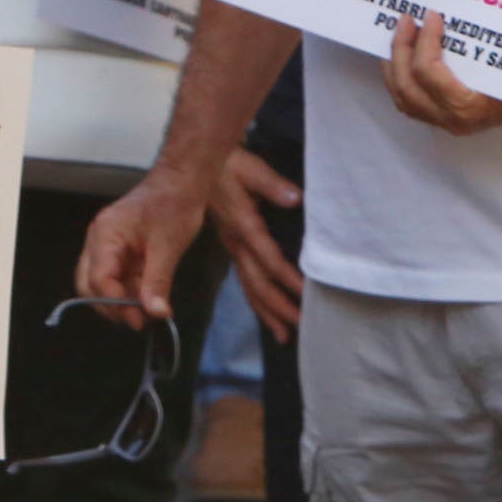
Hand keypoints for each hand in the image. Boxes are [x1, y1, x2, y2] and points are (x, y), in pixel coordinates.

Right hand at [76, 163, 209, 320]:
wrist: (181, 183)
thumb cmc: (172, 205)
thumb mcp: (167, 246)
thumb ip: (158, 281)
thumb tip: (155, 313)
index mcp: (105, 234)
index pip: (98, 278)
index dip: (115, 303)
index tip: (139, 321)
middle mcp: (99, 241)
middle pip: (89, 283)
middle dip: (110, 306)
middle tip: (138, 321)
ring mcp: (108, 246)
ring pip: (101, 283)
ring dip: (120, 301)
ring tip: (147, 313)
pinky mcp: (121, 251)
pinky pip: (117, 277)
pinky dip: (129, 292)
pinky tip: (147, 300)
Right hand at [208, 148, 304, 340]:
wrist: (196, 166)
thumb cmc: (226, 165)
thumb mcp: (250, 169)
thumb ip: (273, 185)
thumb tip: (295, 198)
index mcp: (243, 226)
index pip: (269, 259)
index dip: (288, 279)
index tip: (306, 295)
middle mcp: (236, 243)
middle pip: (257, 283)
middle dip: (279, 307)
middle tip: (300, 327)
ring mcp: (232, 247)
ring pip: (249, 287)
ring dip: (266, 312)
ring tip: (283, 336)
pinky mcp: (231, 247)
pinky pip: (243, 280)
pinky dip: (255, 300)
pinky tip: (265, 312)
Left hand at [383, 5, 501, 134]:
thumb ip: (484, 45)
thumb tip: (457, 9)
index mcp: (467, 106)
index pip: (428, 72)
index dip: (424, 40)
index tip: (431, 15)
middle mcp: (451, 119)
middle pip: (406, 85)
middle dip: (400, 48)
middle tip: (406, 20)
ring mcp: (443, 123)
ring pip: (402, 96)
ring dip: (395, 63)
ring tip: (400, 35)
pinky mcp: (441, 120)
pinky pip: (409, 102)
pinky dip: (400, 76)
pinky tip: (404, 56)